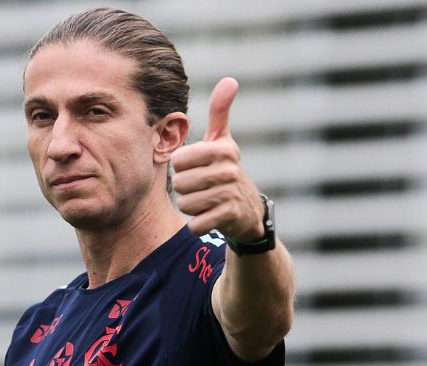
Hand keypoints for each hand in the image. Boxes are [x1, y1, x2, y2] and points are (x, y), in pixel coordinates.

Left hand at [171, 78, 264, 240]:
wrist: (248, 211)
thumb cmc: (225, 170)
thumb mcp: (223, 141)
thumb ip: (220, 112)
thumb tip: (230, 80)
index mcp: (223, 149)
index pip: (178, 160)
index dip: (181, 168)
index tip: (197, 169)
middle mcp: (229, 169)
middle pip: (179, 183)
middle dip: (185, 190)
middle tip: (201, 188)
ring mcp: (230, 193)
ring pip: (185, 204)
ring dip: (191, 207)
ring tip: (206, 202)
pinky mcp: (230, 217)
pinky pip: (196, 224)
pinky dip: (198, 224)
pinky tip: (209, 217)